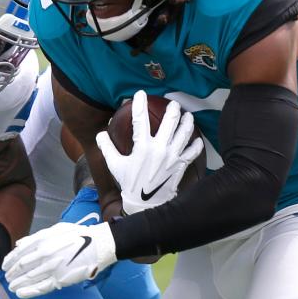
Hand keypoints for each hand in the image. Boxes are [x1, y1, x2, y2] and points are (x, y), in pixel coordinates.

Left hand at [3, 222, 116, 297]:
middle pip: (21, 267)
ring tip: (11, 287)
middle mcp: (44, 254)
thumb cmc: (78, 236)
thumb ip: (36, 237)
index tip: (4, 266)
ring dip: (17, 283)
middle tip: (7, 278)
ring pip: (29, 278)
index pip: (19, 253)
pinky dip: (29, 292)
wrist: (98, 245)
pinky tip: (21, 294)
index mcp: (42, 241)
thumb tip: (19, 244)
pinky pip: (41, 287)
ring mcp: (52, 268)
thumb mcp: (55, 230)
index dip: (9, 261)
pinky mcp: (61, 279)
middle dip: (11, 273)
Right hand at [96, 90, 202, 214]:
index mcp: (142, 147)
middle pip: (170, 122)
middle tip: (174, 104)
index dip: (139, 104)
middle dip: (173, 109)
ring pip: (184, 133)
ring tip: (188, 116)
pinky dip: (196, 144)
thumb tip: (101, 134)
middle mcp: (160, 149)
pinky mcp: (181, 165)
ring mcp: (172, 157)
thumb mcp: (115, 165)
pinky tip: (197, 140)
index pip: (140, 120)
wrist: (145, 204)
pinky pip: (192, 151)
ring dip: (187, 122)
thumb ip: (107, 148)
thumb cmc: (130, 184)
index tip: (140, 94)